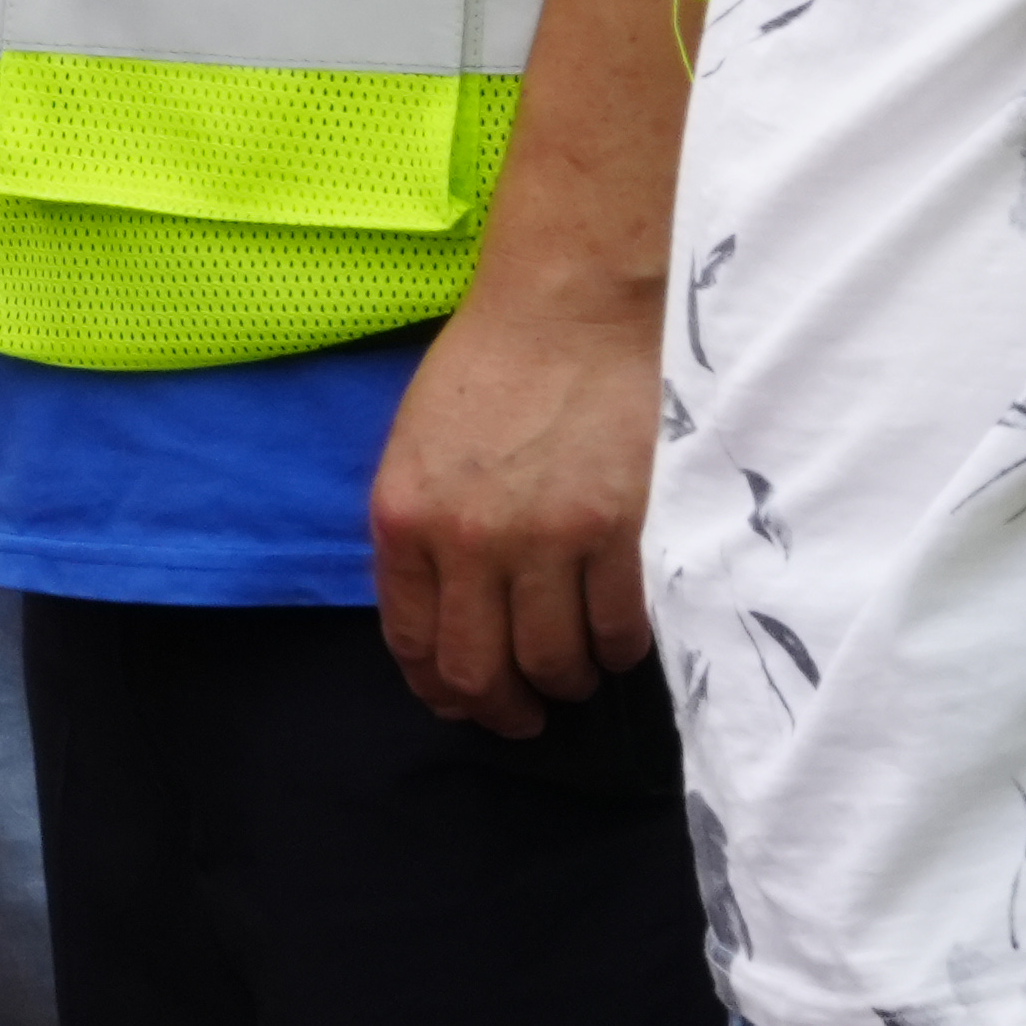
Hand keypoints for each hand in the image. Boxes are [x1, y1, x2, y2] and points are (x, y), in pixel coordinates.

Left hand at [366, 267, 663, 733]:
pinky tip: (620, 639)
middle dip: (503, 711)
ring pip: (554, 663)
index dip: (440, 689)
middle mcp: (466, 540)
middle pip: (480, 671)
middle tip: (527, 716)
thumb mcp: (418, 448)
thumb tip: (443, 615)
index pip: (412, 640)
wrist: (567, 308)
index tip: (464, 702)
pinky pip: (618, 630)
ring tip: (579, 674)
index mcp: (404, 517)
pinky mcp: (618, 534)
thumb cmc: (491, 368)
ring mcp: (544, 540)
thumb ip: (423, 533)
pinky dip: (621, 650)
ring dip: (567, 684)